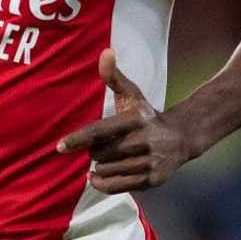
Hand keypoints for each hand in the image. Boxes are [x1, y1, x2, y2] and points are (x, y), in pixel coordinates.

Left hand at [56, 49, 190, 193]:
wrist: (180, 139)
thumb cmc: (146, 115)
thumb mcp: (132, 95)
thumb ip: (114, 76)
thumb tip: (105, 52)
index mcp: (136, 119)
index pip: (100, 131)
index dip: (78, 139)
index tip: (59, 146)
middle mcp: (143, 141)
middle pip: (101, 153)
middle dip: (94, 151)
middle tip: (99, 145)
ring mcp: (149, 162)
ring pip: (107, 171)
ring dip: (99, 167)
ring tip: (104, 158)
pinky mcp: (151, 180)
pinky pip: (117, 187)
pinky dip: (102, 184)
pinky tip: (96, 176)